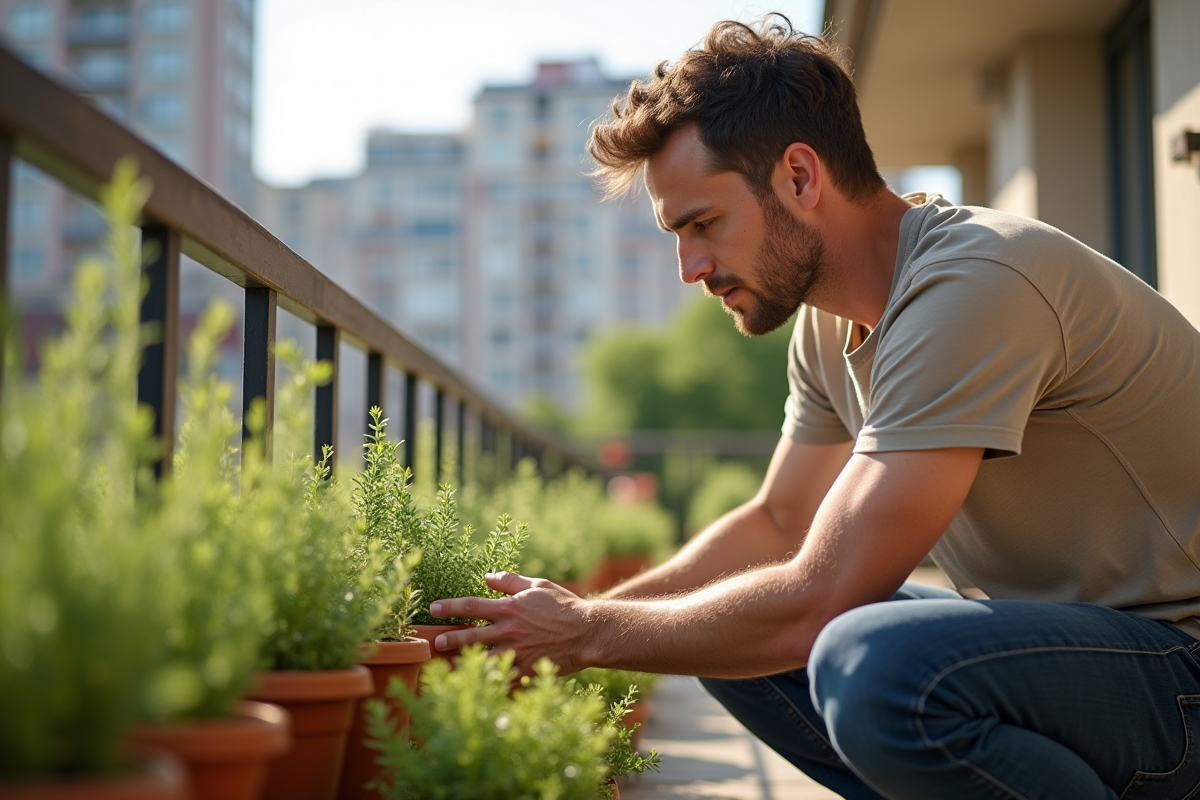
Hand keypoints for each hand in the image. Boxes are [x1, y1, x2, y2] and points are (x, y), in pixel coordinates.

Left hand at [429, 572, 590, 675]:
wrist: (588, 632)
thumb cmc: (564, 605)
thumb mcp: (538, 585)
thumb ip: (510, 581)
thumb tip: (487, 576)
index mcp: (509, 608)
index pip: (471, 606)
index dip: (449, 607)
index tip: (433, 609)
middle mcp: (509, 631)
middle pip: (471, 635)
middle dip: (450, 639)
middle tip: (435, 642)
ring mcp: (517, 653)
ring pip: (482, 660)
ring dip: (464, 662)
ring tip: (450, 666)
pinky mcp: (526, 670)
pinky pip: (503, 678)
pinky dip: (490, 681)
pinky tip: (478, 683)